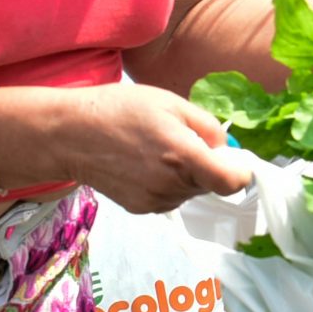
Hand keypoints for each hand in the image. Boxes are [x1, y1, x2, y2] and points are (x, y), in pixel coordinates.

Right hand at [74, 83, 255, 213]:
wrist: (71, 134)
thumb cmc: (121, 110)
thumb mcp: (171, 103)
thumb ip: (207, 126)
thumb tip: (226, 148)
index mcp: (184, 156)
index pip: (233, 182)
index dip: (240, 171)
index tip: (234, 158)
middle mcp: (172, 185)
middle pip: (211, 185)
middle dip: (208, 166)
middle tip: (184, 139)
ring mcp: (155, 201)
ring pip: (190, 192)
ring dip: (187, 175)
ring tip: (157, 149)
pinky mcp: (140, 208)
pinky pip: (169, 197)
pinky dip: (167, 184)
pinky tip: (145, 163)